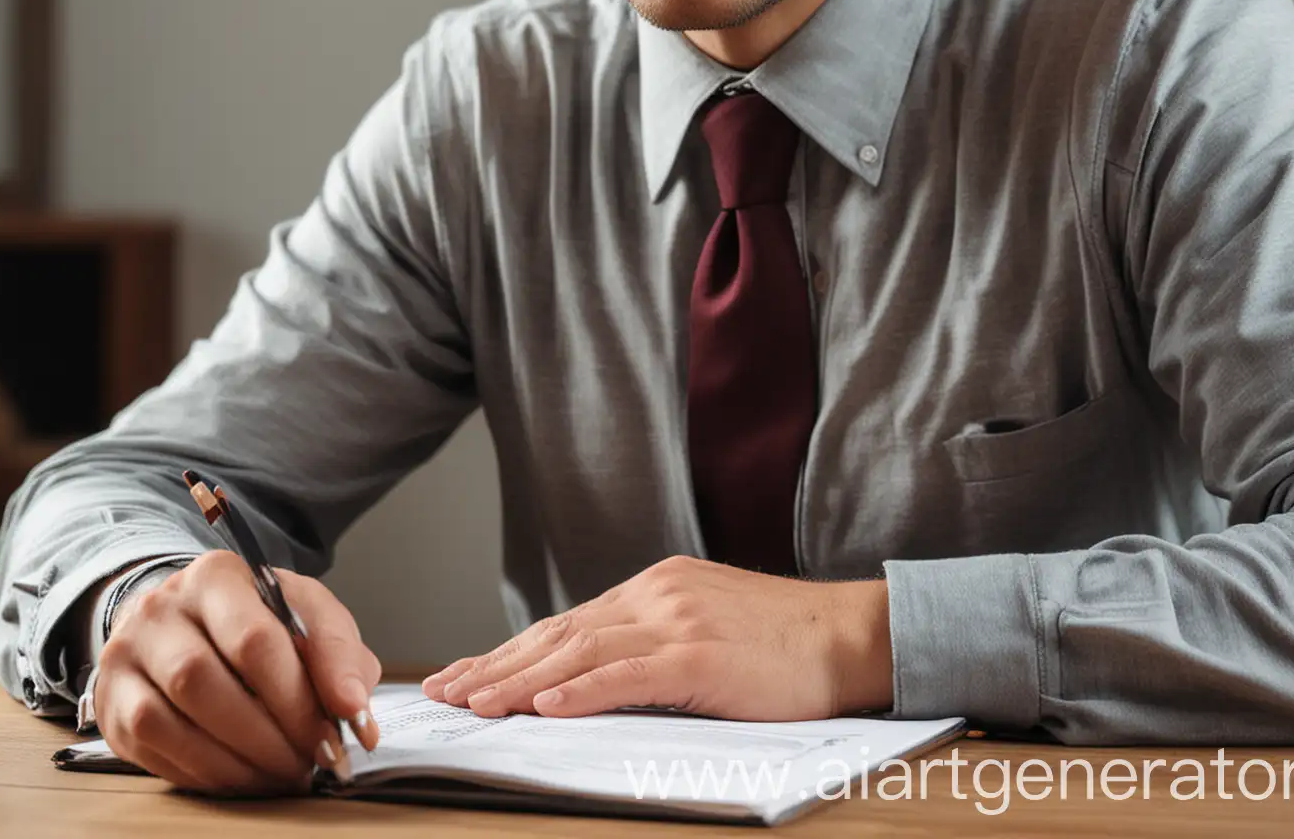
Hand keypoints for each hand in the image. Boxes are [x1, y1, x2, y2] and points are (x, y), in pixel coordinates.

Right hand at [93, 549, 382, 794]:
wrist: (184, 618)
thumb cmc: (255, 616)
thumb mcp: (304, 613)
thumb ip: (338, 653)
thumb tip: (357, 715)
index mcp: (215, 576)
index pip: (255, 640)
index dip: (298, 697)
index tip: (336, 736)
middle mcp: (160, 610)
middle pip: (206, 683)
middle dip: (268, 735)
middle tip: (309, 763)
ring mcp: (125, 657)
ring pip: (171, 722)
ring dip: (237, 762)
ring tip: (282, 775)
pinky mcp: (111, 704)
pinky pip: (153, 750)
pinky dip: (206, 774)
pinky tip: (243, 777)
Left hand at [422, 556, 891, 720]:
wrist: (847, 637)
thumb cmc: (782, 645)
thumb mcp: (706, 627)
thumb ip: (652, 640)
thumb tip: (591, 676)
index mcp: (656, 587)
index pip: (567, 622)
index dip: (511, 651)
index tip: (466, 674)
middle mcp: (658, 594)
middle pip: (560, 633)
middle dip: (497, 665)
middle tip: (445, 692)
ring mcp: (678, 621)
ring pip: (581, 651)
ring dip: (520, 680)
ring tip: (476, 703)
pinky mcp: (701, 656)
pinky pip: (627, 673)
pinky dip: (580, 690)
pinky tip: (544, 706)